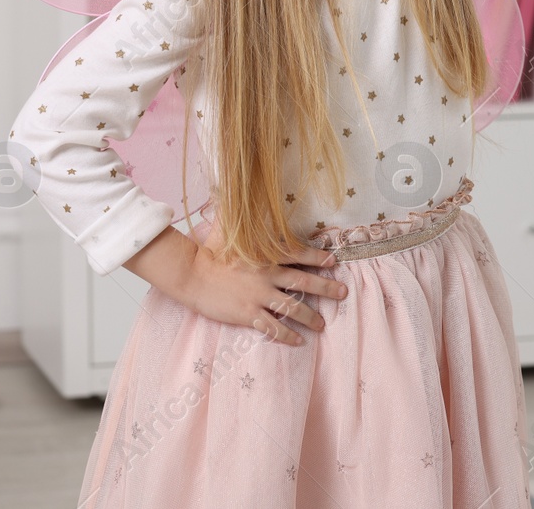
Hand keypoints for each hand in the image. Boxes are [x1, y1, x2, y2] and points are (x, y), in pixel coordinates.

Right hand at [178, 217, 348, 345]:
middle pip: (304, 282)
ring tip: (322, 325)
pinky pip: (273, 327)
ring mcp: (259, 296)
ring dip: (311, 317)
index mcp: (265, 255)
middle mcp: (267, 276)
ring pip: (293, 308)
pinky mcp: (248, 314)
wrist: (190, 275)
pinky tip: (298, 341)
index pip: (298, 254)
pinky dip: (287, 335)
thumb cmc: (209, 252)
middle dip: (327, 288)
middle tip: (343, 293)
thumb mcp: (229, 230)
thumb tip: (238, 192)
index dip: (318, 258)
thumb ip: (243, 217)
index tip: (334, 261)